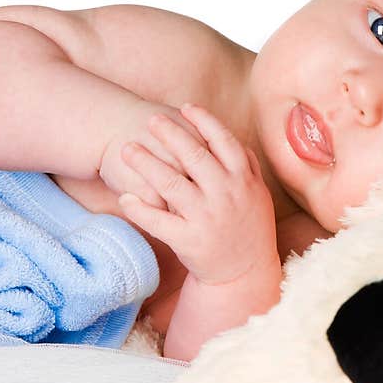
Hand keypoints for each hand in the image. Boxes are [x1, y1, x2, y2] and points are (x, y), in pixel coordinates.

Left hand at [116, 103, 278, 285]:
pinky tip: (125, 198)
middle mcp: (226, 195)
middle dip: (169, 134)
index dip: (204, 121)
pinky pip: (158, 221)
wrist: (244, 274)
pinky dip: (140, 209)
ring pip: (171, 184)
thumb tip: (228, 136)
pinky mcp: (189, 241)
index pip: (223, 141)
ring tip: (127, 148)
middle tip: (149, 119)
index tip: (185, 107)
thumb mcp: (257, 194)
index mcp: (243, 180)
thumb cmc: (248, 229)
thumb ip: (246, 165)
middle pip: (193, 156)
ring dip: (146, 163)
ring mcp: (207, 218)